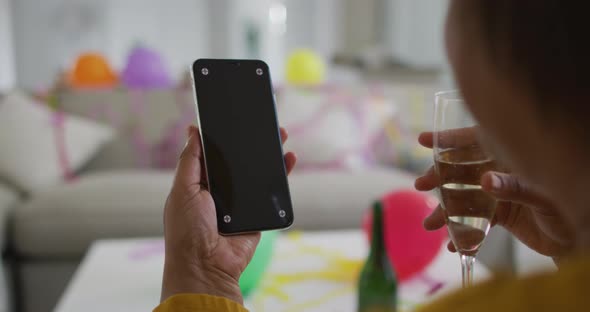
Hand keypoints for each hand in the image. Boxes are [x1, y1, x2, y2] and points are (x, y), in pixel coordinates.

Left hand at [161, 125, 295, 303]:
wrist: (207, 265)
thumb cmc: (187, 230)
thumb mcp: (182, 189)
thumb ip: (189, 160)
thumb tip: (192, 130)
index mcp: (200, 183)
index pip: (214, 155)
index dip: (224, 138)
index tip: (234, 120)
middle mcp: (221, 191)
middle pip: (239, 162)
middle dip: (250, 144)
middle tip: (262, 124)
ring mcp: (240, 203)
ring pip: (257, 174)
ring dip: (269, 156)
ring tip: (279, 135)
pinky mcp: (258, 213)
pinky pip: (271, 192)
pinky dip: (281, 176)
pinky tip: (287, 160)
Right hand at [415, 131, 573, 258]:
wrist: (577, 239)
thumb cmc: (568, 208)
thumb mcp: (544, 195)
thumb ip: (516, 187)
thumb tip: (486, 181)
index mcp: (511, 157)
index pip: (476, 141)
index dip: (449, 140)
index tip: (424, 140)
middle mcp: (501, 172)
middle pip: (463, 169)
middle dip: (439, 177)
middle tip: (421, 185)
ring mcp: (498, 194)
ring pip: (464, 197)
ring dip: (445, 210)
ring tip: (428, 224)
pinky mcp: (500, 215)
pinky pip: (474, 221)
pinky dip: (463, 233)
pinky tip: (451, 244)